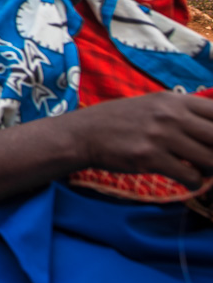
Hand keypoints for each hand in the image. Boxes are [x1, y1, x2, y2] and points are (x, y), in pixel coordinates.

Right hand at [71, 92, 212, 187]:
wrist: (83, 134)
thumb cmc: (119, 121)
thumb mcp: (152, 105)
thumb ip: (181, 112)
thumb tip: (211, 129)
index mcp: (173, 100)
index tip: (211, 141)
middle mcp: (169, 115)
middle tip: (208, 158)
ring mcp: (160, 136)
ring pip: (210, 159)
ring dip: (210, 169)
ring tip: (199, 169)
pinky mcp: (150, 158)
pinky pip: (191, 177)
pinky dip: (194, 182)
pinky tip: (185, 179)